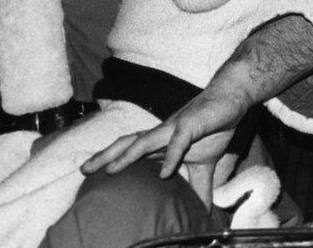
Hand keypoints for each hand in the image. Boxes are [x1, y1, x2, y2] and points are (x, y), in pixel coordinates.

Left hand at [81, 88, 248, 203]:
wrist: (229, 100)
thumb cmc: (211, 128)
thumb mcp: (204, 163)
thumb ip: (199, 185)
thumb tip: (202, 211)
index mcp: (159, 141)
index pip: (128, 150)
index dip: (108, 159)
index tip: (88, 171)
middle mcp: (159, 133)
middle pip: (126, 144)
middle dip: (104, 156)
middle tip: (83, 170)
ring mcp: (173, 128)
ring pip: (144, 141)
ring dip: (127, 156)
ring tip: (110, 170)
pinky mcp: (191, 125)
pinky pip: (178, 142)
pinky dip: (170, 157)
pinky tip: (164, 174)